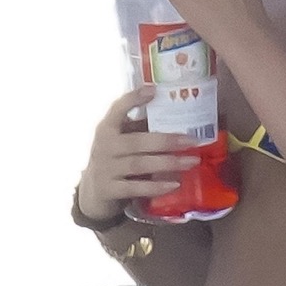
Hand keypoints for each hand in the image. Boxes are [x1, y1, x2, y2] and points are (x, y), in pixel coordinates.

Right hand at [78, 86, 201, 220]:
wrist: (93, 194)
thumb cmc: (115, 161)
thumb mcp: (121, 141)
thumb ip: (139, 129)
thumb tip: (174, 114)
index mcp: (107, 129)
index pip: (117, 109)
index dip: (133, 99)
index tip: (154, 90)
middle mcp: (104, 146)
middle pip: (137, 141)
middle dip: (167, 141)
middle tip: (192, 141)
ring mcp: (104, 169)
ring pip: (139, 164)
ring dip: (168, 163)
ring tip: (191, 162)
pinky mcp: (108, 190)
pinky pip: (135, 188)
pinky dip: (156, 186)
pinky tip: (175, 184)